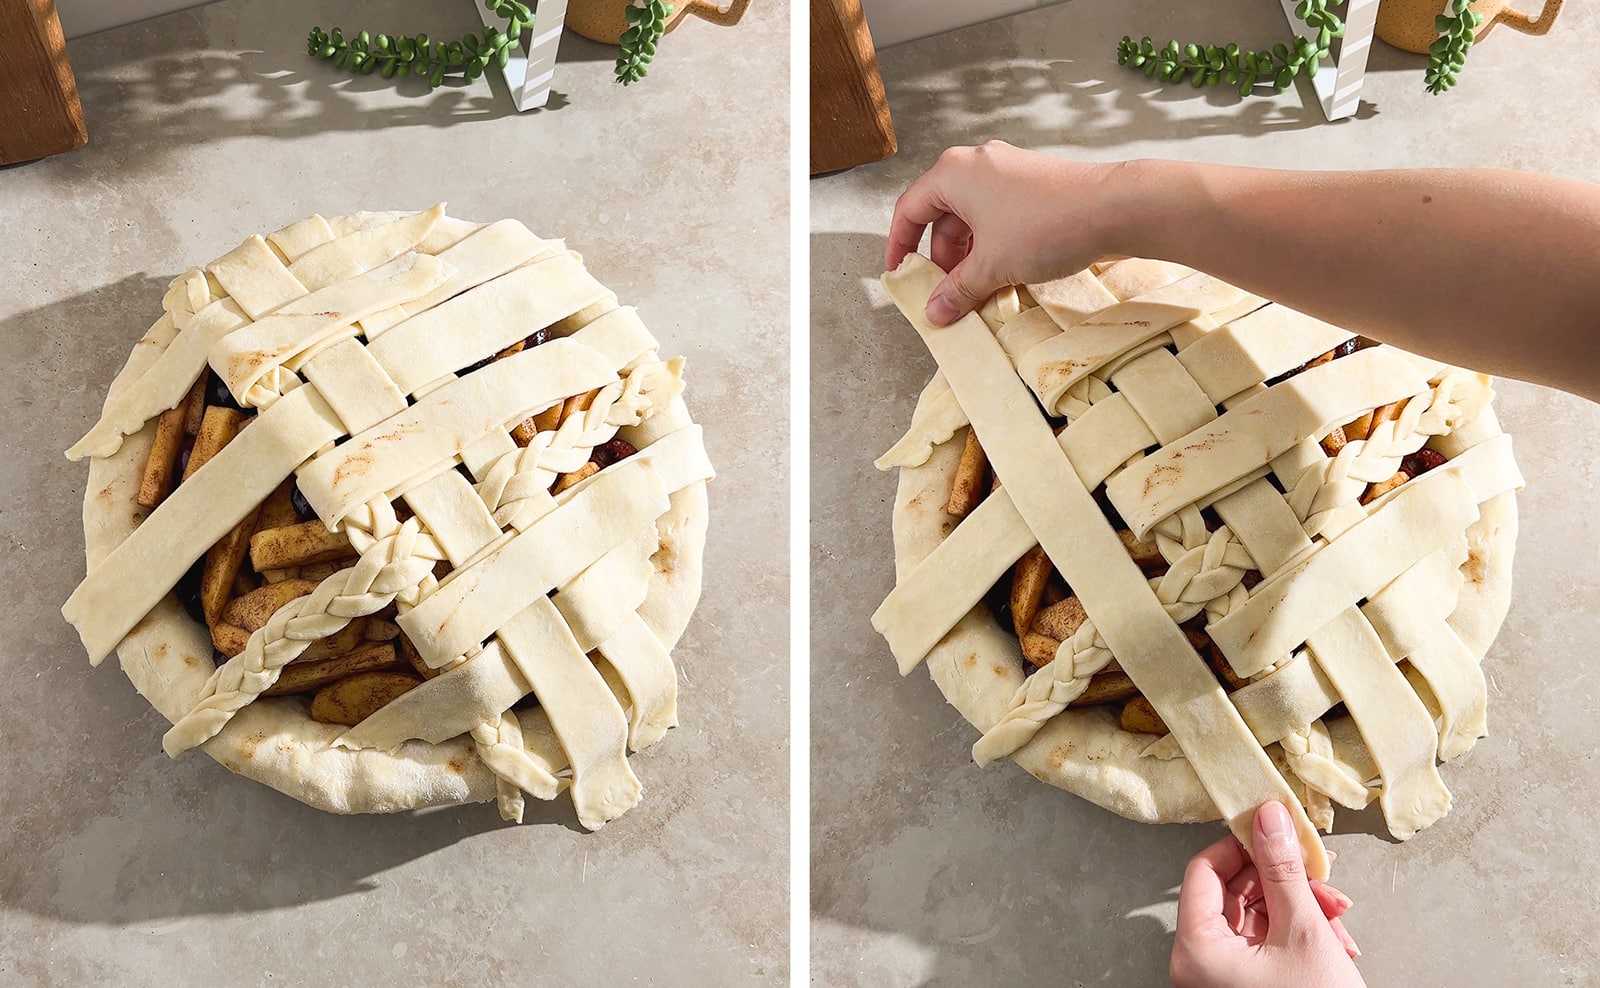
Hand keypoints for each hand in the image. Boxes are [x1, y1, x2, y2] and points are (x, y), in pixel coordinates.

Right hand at [885, 141, 1127, 325]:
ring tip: (977, 292)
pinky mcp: (1032, 186)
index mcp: (954, 174)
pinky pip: (998, 218)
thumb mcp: (992, 266)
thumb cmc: (1046, 225)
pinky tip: (1005, 277)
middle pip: (942, 217)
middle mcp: (977, 166)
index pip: (909, 210)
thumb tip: (935, 312)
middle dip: (941, 260)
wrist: (1114, 208)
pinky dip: (993, 247)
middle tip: (946, 294)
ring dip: (969, 258)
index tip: (900, 275)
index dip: (899, 247)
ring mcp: (1007, 173)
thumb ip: (957, 290)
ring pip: (972, 220)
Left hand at [1171, 801, 1366, 987]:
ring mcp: (1224, 975)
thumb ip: (1283, 870)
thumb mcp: (1302, 930)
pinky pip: (1268, 940)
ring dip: (1301, 906)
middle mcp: (1200, 963)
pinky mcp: (1249, 983)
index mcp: (1196, 950)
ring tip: (1337, 913)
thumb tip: (1268, 818)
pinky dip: (1301, 931)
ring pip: (1258, 915)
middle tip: (1320, 871)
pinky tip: (1336, 937)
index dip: (1241, 846)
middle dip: (1284, 880)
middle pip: (1234, 892)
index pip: (1203, 872)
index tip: (1273, 830)